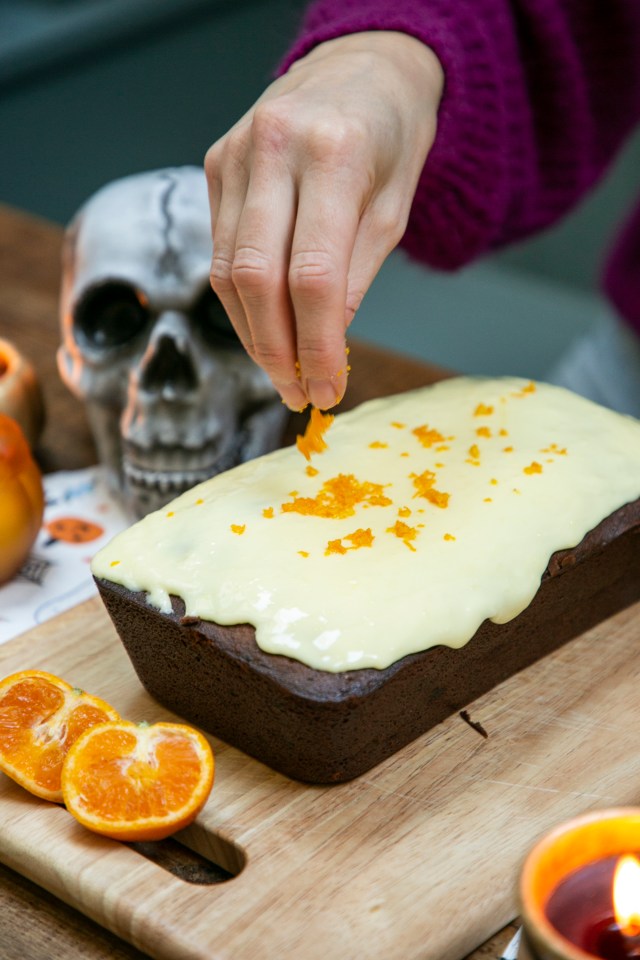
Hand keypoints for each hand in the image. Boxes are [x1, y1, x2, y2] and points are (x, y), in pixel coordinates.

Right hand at [205, 31, 443, 409]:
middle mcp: (275, 147)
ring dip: (253, 334)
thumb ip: (354, 278)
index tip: (325, 390)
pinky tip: (265, 324)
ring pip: (229, 271)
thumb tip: (321, 350)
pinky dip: (241, 299)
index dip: (316, 347)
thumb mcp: (393, 211)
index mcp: (335, 154)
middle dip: (276, 351)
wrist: (359, 67)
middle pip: (258, 279)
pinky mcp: (214, 165)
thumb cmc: (389, 139)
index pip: (314, 277)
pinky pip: (221, 250)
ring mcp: (235, 154)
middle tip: (296, 392)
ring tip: (282, 370)